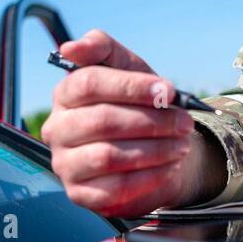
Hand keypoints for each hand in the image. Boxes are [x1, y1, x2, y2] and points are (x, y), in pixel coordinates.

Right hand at [41, 29, 202, 216]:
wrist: (149, 148)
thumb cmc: (135, 104)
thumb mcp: (126, 69)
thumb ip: (103, 49)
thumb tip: (72, 47)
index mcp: (65, 94)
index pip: (88, 83)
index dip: (131, 86)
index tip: (168, 91)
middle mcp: (57, 129)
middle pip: (102, 121)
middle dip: (152, 121)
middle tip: (185, 123)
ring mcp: (65, 163)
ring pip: (108, 156)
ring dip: (154, 150)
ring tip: (182, 145)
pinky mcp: (80, 194)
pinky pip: (114, 188)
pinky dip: (149, 177)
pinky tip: (170, 167)